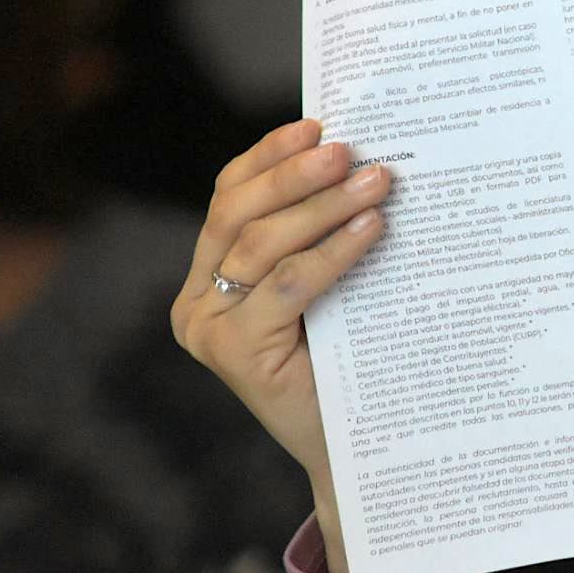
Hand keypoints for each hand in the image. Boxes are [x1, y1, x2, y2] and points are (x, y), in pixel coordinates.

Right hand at [172, 119, 390, 572]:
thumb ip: (322, 236)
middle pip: (237, 215)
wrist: (361, 447)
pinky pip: (287, 286)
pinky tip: (371, 229)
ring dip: (323, 206)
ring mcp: (209, 330)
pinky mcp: (235, 355)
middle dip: (294, 175)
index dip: (268, 157)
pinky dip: (332, 252)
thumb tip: (365, 159)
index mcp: (209, 277)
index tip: (315, 125)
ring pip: (261, 246)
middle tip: (349, 149)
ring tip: (377, 182)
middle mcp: (197, 302)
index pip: (228, 198)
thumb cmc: (352, 360)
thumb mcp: (332, 288)